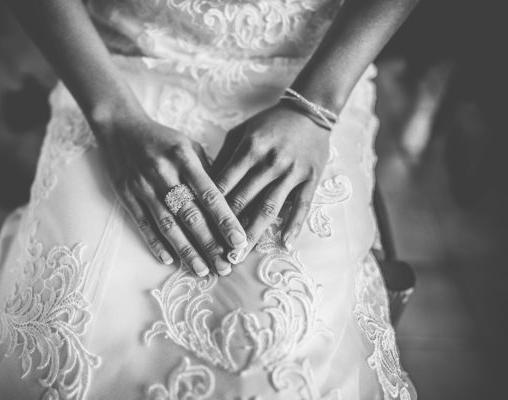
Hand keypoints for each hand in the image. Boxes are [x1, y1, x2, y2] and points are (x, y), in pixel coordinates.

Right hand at [91, 112, 246, 276]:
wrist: (118, 127)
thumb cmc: (161, 139)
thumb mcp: (188, 146)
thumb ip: (206, 171)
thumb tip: (228, 203)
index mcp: (184, 158)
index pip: (210, 195)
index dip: (225, 220)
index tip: (239, 241)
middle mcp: (164, 173)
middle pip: (191, 215)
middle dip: (210, 243)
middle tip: (225, 266)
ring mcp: (143, 186)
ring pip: (168, 225)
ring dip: (186, 250)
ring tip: (202, 270)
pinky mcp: (127, 196)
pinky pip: (143, 224)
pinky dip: (156, 243)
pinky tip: (169, 260)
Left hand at [212, 103, 330, 262]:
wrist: (309, 112)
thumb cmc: (268, 123)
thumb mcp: (241, 133)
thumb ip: (223, 158)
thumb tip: (203, 185)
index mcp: (249, 149)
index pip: (224, 184)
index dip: (209, 208)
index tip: (197, 229)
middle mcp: (269, 162)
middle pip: (244, 201)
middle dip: (227, 228)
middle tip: (213, 250)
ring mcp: (291, 172)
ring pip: (269, 208)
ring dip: (254, 234)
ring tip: (241, 255)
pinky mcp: (310, 178)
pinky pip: (302, 206)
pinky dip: (294, 226)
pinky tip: (284, 245)